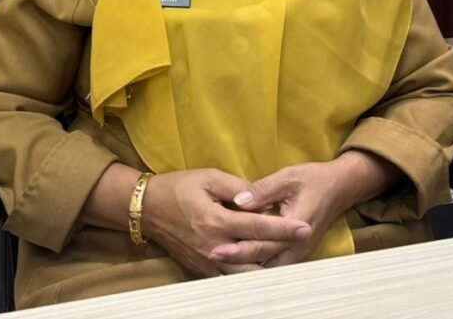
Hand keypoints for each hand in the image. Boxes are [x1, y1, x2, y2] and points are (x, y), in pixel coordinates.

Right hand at [140, 168, 311, 277]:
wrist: (147, 209)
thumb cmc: (178, 187)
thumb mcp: (208, 177)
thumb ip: (236, 187)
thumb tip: (259, 198)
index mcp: (217, 221)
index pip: (258, 227)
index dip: (283, 228)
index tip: (305, 228)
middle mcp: (214, 246)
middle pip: (256, 257)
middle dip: (281, 250)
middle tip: (303, 243)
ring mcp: (207, 261)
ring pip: (244, 274)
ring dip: (266, 266)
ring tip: (288, 257)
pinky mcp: (202, 268)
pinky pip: (229, 276)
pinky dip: (247, 272)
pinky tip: (261, 265)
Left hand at [214, 151, 399, 268]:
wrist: (339, 187)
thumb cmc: (314, 179)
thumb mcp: (288, 177)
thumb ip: (262, 190)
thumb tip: (239, 200)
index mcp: (296, 226)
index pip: (264, 243)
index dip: (239, 248)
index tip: (217, 248)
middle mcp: (299, 245)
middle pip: (264, 259)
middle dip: (238, 260)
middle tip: (213, 255)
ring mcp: (300, 251)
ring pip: (270, 266)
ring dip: (248, 265)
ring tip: (222, 262)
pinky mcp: (298, 251)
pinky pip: (276, 264)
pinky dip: (259, 264)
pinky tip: (241, 261)